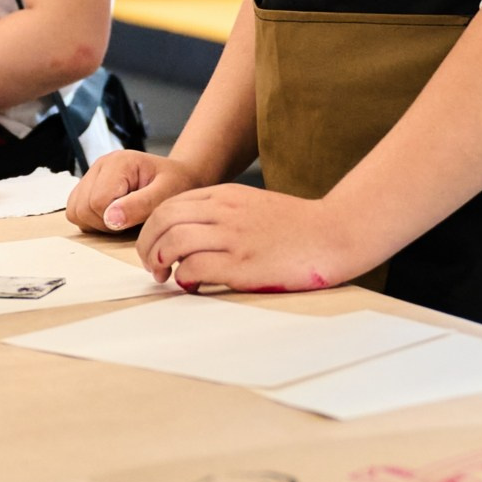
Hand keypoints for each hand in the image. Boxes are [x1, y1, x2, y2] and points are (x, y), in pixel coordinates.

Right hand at [67, 149, 201, 233]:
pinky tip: (114, 216)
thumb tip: (110, 219)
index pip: (97, 202)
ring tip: (122, 217)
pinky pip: (76, 210)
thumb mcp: (167, 194)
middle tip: (130, 219)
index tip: (135, 218)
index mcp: (119, 162)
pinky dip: (92, 220)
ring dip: (96, 222)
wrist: (179, 177)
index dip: (113, 220)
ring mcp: (93, 174)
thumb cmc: (177, 184)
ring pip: (75, 210)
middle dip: (104, 223)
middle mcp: (100, 164)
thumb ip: (141, 205)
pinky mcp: (90, 185)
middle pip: (82, 208)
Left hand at [135, 184, 370, 293]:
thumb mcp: (253, 205)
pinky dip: (184, 278)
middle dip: (148, 244)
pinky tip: (191, 286)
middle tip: (152, 265)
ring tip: (166, 276)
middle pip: (164, 219)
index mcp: (226, 195)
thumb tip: (191, 235)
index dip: (153, 227)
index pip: (170, 203)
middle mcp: (225, 211)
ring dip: (160, 261)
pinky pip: (195, 267)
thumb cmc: (296, 226)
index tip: (154, 247)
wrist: (333, 233)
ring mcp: (233, 236)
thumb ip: (223, 212)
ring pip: (174, 240)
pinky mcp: (242, 264)